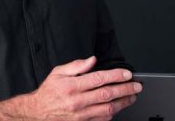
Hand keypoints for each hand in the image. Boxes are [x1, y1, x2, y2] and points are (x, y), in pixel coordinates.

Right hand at [19, 56, 141, 119]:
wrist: (37, 113)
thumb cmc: (49, 92)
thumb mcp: (58, 72)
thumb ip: (76, 66)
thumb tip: (92, 60)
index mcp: (72, 86)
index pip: (99, 79)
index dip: (115, 76)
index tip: (127, 74)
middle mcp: (77, 101)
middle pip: (107, 94)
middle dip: (125, 89)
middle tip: (137, 85)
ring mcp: (80, 115)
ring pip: (108, 109)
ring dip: (123, 102)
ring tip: (132, 96)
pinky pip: (102, 120)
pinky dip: (113, 113)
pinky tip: (119, 107)